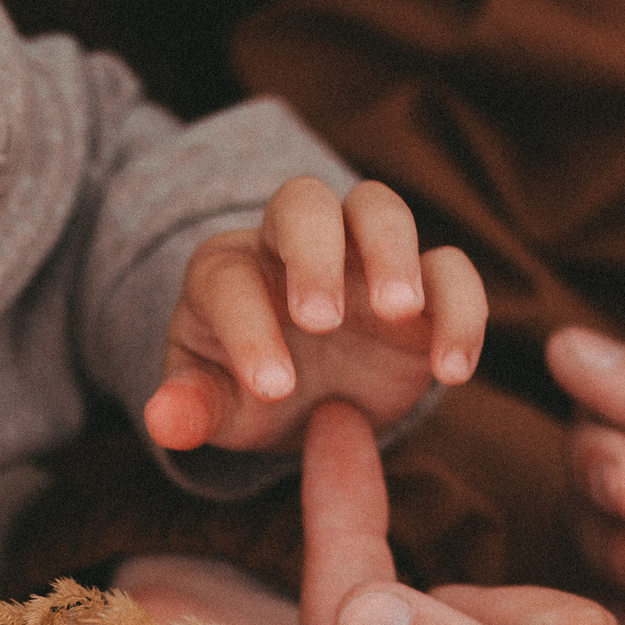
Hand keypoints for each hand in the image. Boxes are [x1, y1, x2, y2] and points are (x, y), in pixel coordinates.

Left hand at [144, 177, 486, 454]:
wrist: (307, 397)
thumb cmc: (247, 391)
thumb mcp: (216, 406)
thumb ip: (192, 408)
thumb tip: (164, 420)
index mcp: (230, 271)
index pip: (231, 280)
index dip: (250, 329)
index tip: (274, 389)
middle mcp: (294, 245)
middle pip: (303, 203)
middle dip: (314, 253)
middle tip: (323, 321)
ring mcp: (363, 256)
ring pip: (380, 209)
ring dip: (392, 252)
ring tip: (401, 314)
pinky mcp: (423, 285)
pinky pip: (450, 269)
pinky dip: (460, 308)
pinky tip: (452, 371)